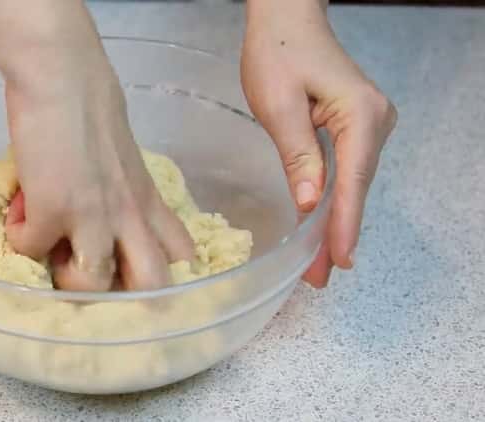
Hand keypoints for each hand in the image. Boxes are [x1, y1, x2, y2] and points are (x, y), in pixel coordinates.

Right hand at [3, 53, 193, 290]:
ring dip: (66, 277)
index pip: (183, 257)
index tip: (142, 281)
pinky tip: (20, 213)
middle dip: (125, 299)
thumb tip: (92, 212)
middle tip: (94, 274)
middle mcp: (129, 215)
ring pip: (92, 285)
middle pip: (152, 286)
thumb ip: (120, 192)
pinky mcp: (52, 211)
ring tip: (52, 249)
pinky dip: (19, 237)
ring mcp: (92, 216)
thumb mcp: (123, 159)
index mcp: (149, 201)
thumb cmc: (91, 106)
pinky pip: (30, 249)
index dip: (170, 280)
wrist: (61, 77)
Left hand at [241, 0, 396, 286]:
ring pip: (353, 183)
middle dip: (337, 233)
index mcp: (359, 114)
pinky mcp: (356, 126)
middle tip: (318, 277)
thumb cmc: (278, 53)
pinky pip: (347, 171)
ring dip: (335, 221)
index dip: (343, 224)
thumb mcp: (279, 106)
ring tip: (319, 264)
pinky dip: (335, 199)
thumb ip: (298, 155)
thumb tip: (313, 203)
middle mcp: (375, 121)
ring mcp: (370, 124)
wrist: (286, 20)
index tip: (337, 260)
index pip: (352, 180)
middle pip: (356, 187)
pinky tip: (323, 226)